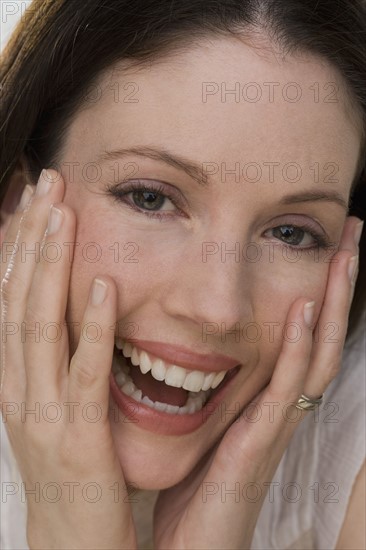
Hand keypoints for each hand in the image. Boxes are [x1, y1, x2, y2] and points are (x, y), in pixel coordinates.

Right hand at [0, 170, 136, 548]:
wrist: (70, 542)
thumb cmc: (69, 468)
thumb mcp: (53, 404)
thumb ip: (58, 356)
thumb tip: (71, 306)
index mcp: (15, 378)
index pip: (10, 296)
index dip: (19, 244)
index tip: (35, 196)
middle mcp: (18, 386)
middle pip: (18, 297)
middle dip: (31, 236)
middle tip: (48, 181)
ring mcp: (43, 410)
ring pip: (40, 325)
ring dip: (51, 266)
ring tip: (64, 214)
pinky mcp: (78, 435)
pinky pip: (85, 372)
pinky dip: (94, 327)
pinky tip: (107, 286)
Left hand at [153, 215, 360, 549]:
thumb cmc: (191, 493)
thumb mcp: (199, 430)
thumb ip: (201, 393)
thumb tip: (180, 351)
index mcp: (263, 402)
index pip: (298, 338)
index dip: (316, 293)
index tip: (320, 248)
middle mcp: (278, 408)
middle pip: (318, 336)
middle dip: (337, 285)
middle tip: (350, 234)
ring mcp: (274, 426)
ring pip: (313, 354)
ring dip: (330, 303)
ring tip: (342, 254)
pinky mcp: (259, 446)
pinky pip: (286, 390)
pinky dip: (297, 349)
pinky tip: (303, 311)